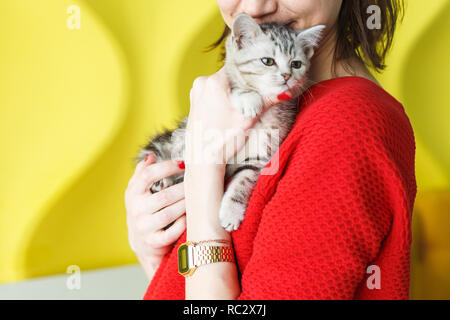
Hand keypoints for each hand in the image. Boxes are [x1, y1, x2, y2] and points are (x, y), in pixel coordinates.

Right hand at [124, 154, 185, 277]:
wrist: (141, 242)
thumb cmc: (143, 210)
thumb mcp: (137, 191)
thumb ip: (142, 173)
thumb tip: (151, 156)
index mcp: (132, 194)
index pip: (147, 175)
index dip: (167, 167)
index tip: (183, 163)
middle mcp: (136, 210)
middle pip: (164, 196)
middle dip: (183, 189)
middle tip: (196, 183)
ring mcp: (144, 228)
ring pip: (169, 214)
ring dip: (185, 205)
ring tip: (195, 198)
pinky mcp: (153, 242)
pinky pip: (171, 232)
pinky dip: (182, 224)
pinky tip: (189, 216)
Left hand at [186, 66, 292, 165]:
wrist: (203, 159)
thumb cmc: (222, 140)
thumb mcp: (248, 118)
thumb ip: (267, 100)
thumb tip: (286, 91)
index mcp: (215, 82)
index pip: (238, 66)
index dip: (252, 72)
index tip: (262, 78)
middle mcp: (202, 82)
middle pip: (230, 75)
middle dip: (243, 83)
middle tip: (254, 93)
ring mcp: (196, 92)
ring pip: (221, 84)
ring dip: (233, 91)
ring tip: (242, 104)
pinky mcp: (194, 101)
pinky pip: (212, 92)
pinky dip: (223, 97)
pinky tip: (229, 110)